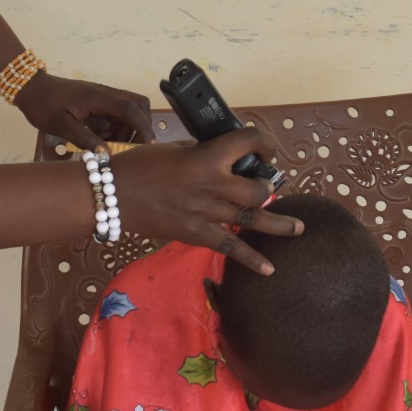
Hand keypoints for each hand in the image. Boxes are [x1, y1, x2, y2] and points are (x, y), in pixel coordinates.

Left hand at [14, 71, 154, 149]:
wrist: (31, 88)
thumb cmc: (43, 106)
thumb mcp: (61, 126)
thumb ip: (85, 139)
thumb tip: (106, 154)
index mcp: (97, 97)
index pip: (130, 108)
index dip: (142, 126)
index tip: (148, 144)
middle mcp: (104, 94)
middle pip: (137, 104)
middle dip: (139, 126)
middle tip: (127, 145)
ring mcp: (102, 96)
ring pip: (129, 109)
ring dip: (125, 129)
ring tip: (108, 144)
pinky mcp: (97, 101)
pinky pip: (116, 113)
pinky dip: (115, 127)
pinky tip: (100, 138)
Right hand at [110, 126, 302, 274]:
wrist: (113, 195)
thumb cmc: (140, 165)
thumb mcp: (175, 148)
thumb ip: (202, 153)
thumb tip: (223, 159)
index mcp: (205, 157)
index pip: (247, 143)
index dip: (264, 142)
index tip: (267, 148)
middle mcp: (211, 185)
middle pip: (256, 188)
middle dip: (267, 185)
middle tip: (267, 184)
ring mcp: (206, 213)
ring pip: (252, 219)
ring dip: (278, 224)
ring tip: (298, 229)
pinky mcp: (196, 234)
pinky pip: (230, 249)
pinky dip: (252, 259)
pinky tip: (269, 268)